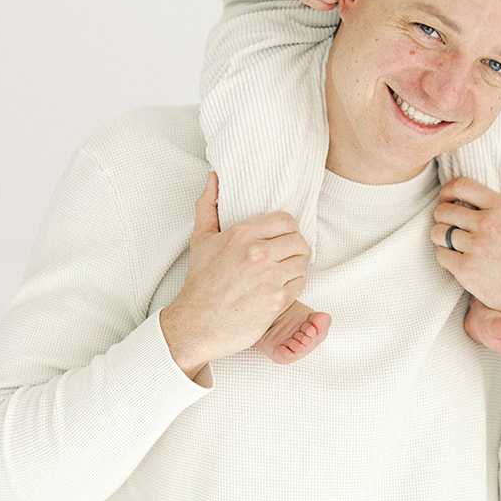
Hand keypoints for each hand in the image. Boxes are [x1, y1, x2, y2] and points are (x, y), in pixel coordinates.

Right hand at [160, 173, 312, 378]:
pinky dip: (293, 286)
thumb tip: (214, 177)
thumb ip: (208, 205)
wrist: (197, 323)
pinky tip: (279, 288)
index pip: (286, 220)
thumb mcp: (201, 239)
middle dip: (295, 247)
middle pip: (299, 240)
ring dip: (296, 267)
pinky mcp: (277, 301)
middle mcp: (257, 254)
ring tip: (282, 271)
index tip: (281, 238)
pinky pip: (300, 284)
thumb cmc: (200, 282)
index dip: (288, 228)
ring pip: (303, 263)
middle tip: (285, 255)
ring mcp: (269, 278)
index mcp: (241, 234)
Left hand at [433, 178, 500, 375]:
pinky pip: (440, 255)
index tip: (446, 198)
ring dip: (441, 238)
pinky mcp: (467, 270)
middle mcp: (487, 224)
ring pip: (438, 232)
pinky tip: (456, 262)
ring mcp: (476, 247)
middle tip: (449, 226)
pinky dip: (445, 259)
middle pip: (444, 210)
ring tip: (451, 245)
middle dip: (443, 216)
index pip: (461, 185)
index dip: (448, 190)